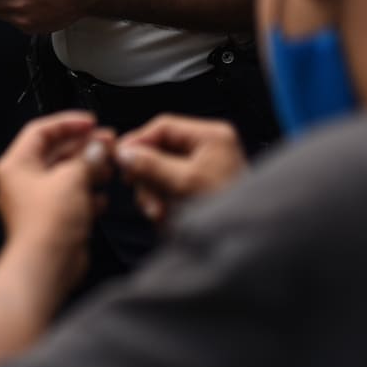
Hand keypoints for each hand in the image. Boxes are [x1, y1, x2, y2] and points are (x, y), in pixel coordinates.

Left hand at [0, 112, 114, 292]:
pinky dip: (86, 196)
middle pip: (55, 153)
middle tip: (108, 142)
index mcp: (17, 165)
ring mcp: (37, 202)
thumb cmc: (47, 223)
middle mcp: (23, 182)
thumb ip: (88, 158)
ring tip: (110, 166)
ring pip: (66, 176)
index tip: (91, 122)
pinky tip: (101, 198)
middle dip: (84, 147)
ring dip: (89, 170)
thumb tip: (98, 148)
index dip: (68, 123)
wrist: (47, 266)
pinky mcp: (52, 220)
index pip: (41, 131)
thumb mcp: (72, 178)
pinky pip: (71, 200)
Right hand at [116, 115, 247, 225]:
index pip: (164, 126)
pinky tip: (165, 215)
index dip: (139, 140)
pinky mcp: (199, 186)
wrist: (246, 240)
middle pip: (160, 149)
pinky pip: (169, 185)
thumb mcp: (184, 183)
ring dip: (153, 191)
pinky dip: (162, 199)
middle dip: (147, 174)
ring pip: (161, 169)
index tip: (120, 156)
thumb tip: (123, 153)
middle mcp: (209, 147)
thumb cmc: (225, 207)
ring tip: (157, 212)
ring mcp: (204, 167)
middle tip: (140, 192)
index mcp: (212, 136)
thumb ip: (151, 165)